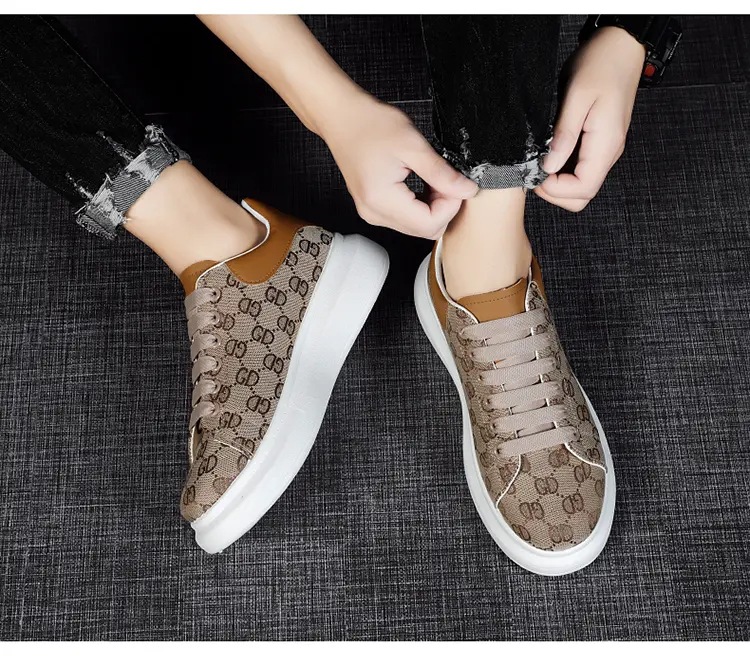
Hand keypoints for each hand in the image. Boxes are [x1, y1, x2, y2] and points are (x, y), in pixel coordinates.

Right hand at [322, 94, 478, 238]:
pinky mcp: (373, 207)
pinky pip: (406, 218)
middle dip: (444, 208)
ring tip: (434, 179)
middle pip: (424, 230)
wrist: (341, 117)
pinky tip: (425, 184)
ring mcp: (372, 213)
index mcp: (381, 200)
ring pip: (417, 226)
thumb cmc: (370, 124)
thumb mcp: (413, 146)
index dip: (451, 206)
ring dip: (434, 207)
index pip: (429, 224)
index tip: (456, 183)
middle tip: (447, 179)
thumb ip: (442, 174)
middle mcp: (374, 213)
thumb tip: (467, 191)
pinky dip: (422, 205)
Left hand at [535, 26, 644, 211]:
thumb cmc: (601, 64)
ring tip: (539, 164)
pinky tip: (549, 155)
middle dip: (556, 193)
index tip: (537, 176)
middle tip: (535, 174)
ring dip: (558, 184)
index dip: (556, 191)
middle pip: (584, 195)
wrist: (620, 46)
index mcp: (606, 144)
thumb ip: (564, 135)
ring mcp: (605, 149)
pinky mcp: (599, 143)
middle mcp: (609, 152)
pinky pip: (582, 169)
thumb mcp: (577, 97)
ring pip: (582, 185)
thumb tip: (549, 167)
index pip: (583, 189)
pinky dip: (563, 171)